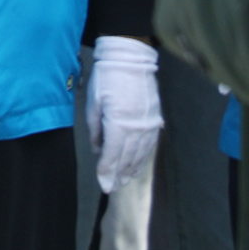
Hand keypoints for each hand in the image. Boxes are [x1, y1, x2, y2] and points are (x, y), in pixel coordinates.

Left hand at [87, 37, 162, 193]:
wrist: (130, 61)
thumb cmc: (106, 80)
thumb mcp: (93, 104)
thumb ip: (95, 130)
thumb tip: (97, 149)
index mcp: (119, 123)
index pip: (112, 154)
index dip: (107, 171)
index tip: (103, 184)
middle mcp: (137, 128)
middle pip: (127, 158)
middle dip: (119, 175)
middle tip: (112, 188)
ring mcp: (149, 125)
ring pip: (140, 154)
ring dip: (131, 169)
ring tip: (124, 181)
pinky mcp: (155, 120)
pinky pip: (149, 145)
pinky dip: (142, 157)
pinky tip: (137, 165)